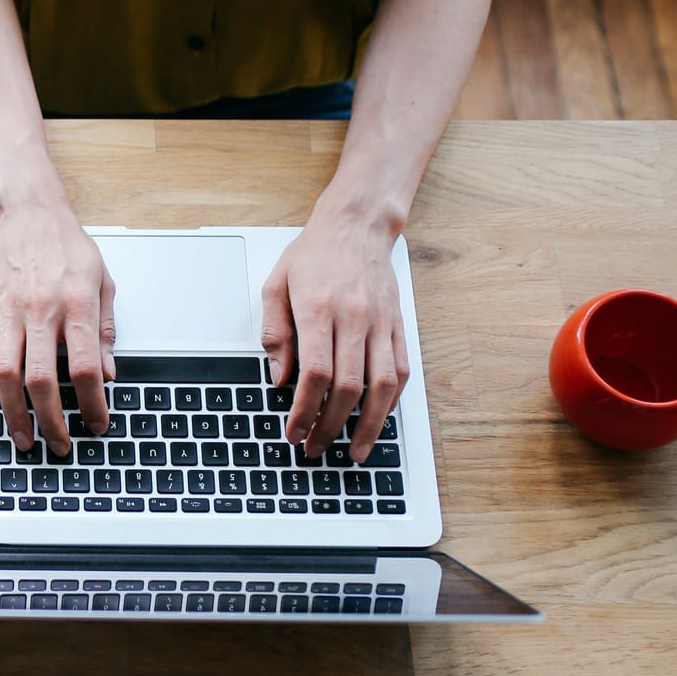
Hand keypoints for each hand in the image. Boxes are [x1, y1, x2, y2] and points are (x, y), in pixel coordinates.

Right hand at [0, 193, 116, 458]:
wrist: (31, 213)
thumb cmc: (68, 246)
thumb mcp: (104, 283)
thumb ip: (104, 331)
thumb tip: (109, 374)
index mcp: (76, 305)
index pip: (85, 367)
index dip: (93, 402)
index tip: (98, 423)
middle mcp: (41, 310)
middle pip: (41, 379)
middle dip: (51, 421)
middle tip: (59, 445)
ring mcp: (9, 309)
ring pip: (6, 371)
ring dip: (13, 411)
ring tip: (23, 436)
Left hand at [259, 201, 409, 462]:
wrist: (357, 225)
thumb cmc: (313, 254)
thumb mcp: (276, 285)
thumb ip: (274, 333)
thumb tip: (279, 379)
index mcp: (319, 309)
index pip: (315, 373)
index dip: (305, 410)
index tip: (294, 431)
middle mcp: (354, 318)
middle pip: (349, 387)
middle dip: (331, 425)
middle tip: (315, 447)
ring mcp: (381, 323)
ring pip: (382, 386)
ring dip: (369, 425)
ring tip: (356, 450)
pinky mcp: (398, 325)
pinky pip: (401, 371)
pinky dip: (391, 401)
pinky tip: (378, 419)